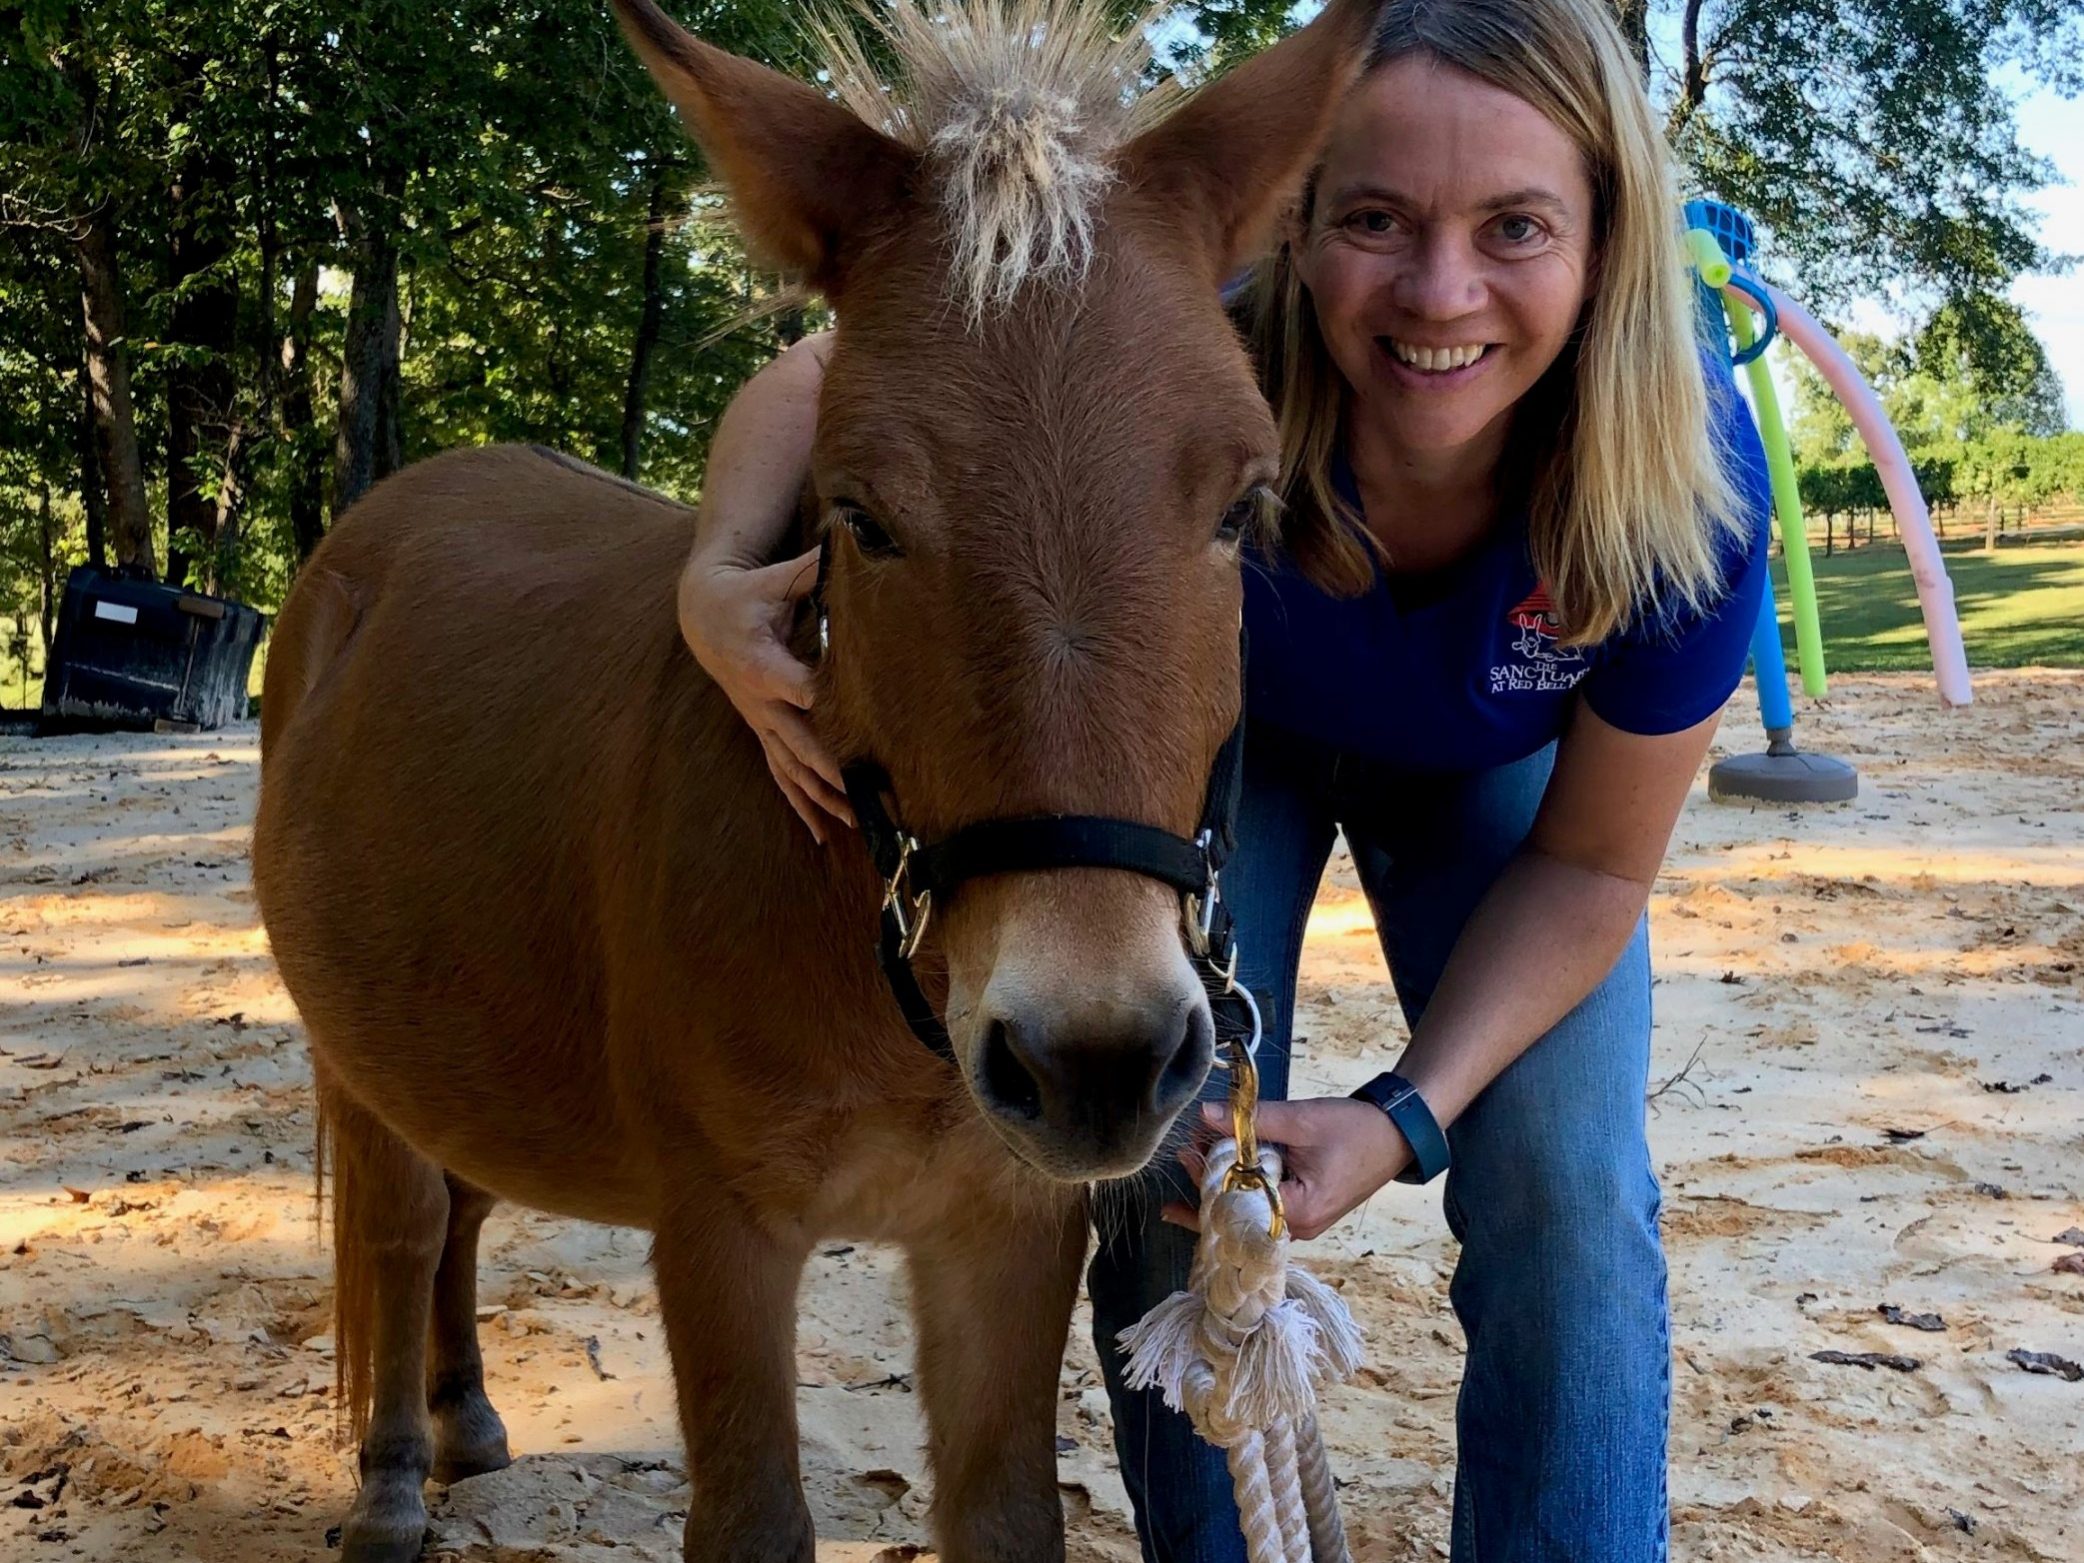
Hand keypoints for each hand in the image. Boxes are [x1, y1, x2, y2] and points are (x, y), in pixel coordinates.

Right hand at [678, 546, 853, 843]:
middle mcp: (760, 700)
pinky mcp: (763, 732)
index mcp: (763, 661)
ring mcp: (760, 721)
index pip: (799, 688)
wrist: (703, 615)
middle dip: (835, 772)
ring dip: (824, 798)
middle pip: (800, 742)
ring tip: (858, 826)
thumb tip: (847, 542)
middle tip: (871, 798)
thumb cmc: (747, 593)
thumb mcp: (775, 577)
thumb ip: (812, 568)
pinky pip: (781, 775)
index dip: (825, 709)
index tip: (858, 732)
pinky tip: (823, 834)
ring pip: (791, 768)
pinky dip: (802, 805)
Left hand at [1164, 1097, 1412, 1240]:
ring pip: (1248, 1210)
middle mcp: (1296, 1229)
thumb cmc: (1355, 1130)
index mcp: (1298, 1213)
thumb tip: (1205, 1113)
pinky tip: (1215, 1174)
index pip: (1239, 1202)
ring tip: (1191, 1155)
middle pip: (1238, 1213)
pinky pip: (1261, 1205)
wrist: (1396, 1134)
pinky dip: (1242, 1186)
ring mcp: (1298, 1224)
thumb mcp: (1302, 1120)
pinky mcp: (1300, 1211)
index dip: (1209, 1177)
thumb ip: (1253, 1120)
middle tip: (1184, 1149)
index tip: (1188, 1150)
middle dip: (1208, 1182)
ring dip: (1222, 1182)